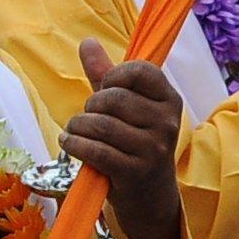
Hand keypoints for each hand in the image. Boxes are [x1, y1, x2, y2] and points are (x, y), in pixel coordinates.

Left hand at [67, 41, 186, 238]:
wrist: (150, 197)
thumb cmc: (133, 143)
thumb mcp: (124, 107)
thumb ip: (105, 75)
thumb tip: (87, 42)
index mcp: (169, 99)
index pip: (139, 70)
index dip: (112, 76)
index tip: (105, 89)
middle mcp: (167, 122)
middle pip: (112, 98)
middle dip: (89, 107)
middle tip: (88, 119)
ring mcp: (154, 149)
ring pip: (100, 124)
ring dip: (77, 128)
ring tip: (76, 133)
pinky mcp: (136, 172)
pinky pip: (95, 150)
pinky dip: (74, 144)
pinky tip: (70, 143)